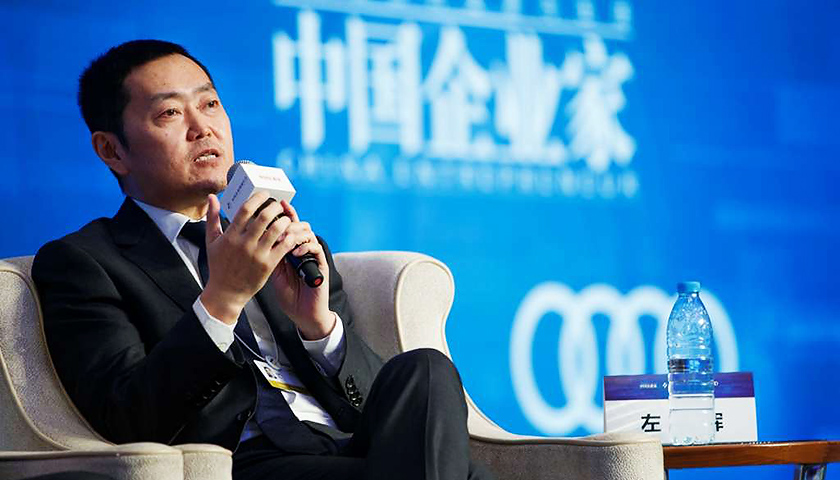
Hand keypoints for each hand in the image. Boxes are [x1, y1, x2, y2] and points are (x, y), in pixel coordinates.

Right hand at [200, 193, 289, 323]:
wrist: (226, 292)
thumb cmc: (219, 266)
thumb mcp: (211, 241)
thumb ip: (212, 218)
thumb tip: (212, 197)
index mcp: (230, 236)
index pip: (246, 210)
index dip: (258, 198)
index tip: (265, 195)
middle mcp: (244, 244)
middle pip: (264, 217)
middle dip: (274, 206)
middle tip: (278, 204)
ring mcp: (257, 255)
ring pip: (276, 230)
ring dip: (284, 220)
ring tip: (285, 218)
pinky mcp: (268, 265)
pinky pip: (283, 247)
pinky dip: (289, 237)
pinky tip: (289, 233)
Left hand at [269, 200, 334, 339]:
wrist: (303, 312)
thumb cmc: (288, 294)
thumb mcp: (273, 272)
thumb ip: (267, 254)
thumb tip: (254, 236)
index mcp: (290, 249)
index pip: (288, 226)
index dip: (284, 214)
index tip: (276, 203)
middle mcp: (302, 249)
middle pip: (299, 225)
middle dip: (289, 220)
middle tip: (280, 220)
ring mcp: (312, 256)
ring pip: (308, 233)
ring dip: (296, 233)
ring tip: (285, 237)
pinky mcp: (321, 264)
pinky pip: (315, 248)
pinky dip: (305, 247)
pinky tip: (295, 251)